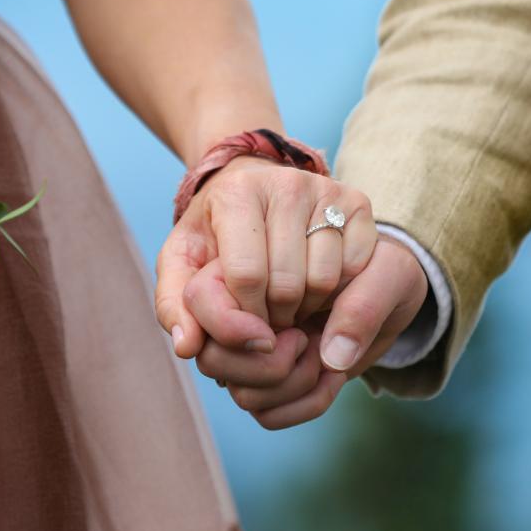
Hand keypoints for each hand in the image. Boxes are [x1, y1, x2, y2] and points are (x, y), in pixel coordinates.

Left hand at [156, 156, 376, 355]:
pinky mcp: (358, 203)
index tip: (242, 324)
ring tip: (289, 303)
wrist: (255, 189)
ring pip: (325, 281)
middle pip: (288, 284)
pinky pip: (355, 270)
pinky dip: (337, 293)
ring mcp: (328, 190)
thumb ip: (172, 304)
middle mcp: (287, 183)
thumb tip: (187, 346)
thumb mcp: (182, 263)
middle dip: (275, 317)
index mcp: (238, 192)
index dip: (245, 317)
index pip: (246, 276)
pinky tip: (314, 287)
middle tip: (266, 317)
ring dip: (307, 308)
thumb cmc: (216, 231)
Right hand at [194, 236, 427, 428]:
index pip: (199, 298)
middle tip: (306, 339)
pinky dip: (308, 404)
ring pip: (241, 393)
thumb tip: (333, 357)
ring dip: (294, 384)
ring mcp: (251, 351)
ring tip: (325, 354)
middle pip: (211, 357)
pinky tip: (335, 376)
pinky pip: (269, 415)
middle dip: (267, 365)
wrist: (390, 292)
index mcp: (245, 262)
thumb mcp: (390, 273)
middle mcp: (237, 311)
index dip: (233, 324)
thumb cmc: (383, 269)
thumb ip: (364, 303)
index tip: (287, 330)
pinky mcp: (271, 383)